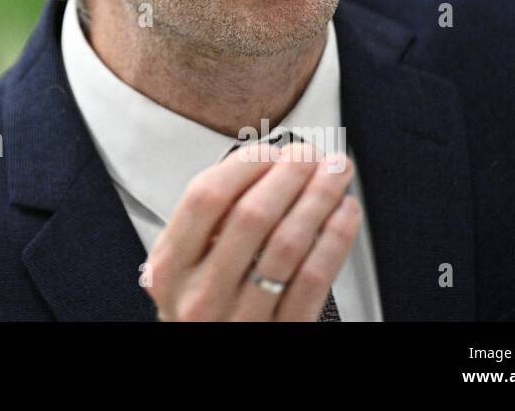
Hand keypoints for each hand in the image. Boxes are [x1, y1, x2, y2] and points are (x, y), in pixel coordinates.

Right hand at [144, 140, 361, 320]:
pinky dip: (335, 238)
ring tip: (335, 175)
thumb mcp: (181, 271)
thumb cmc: (202, 312)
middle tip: (311, 155)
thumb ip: (204, 228)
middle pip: (251, 215)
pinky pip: (314, 279)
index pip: (206, 197)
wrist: (214, 364)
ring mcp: (241, 317)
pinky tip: (344, 214)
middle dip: (289, 174)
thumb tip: (258, 169)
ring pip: (288, 243)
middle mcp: (200, 294)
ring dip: (319, 198)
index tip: (270, 150)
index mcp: (170, 268)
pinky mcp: (282, 333)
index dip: (244, 165)